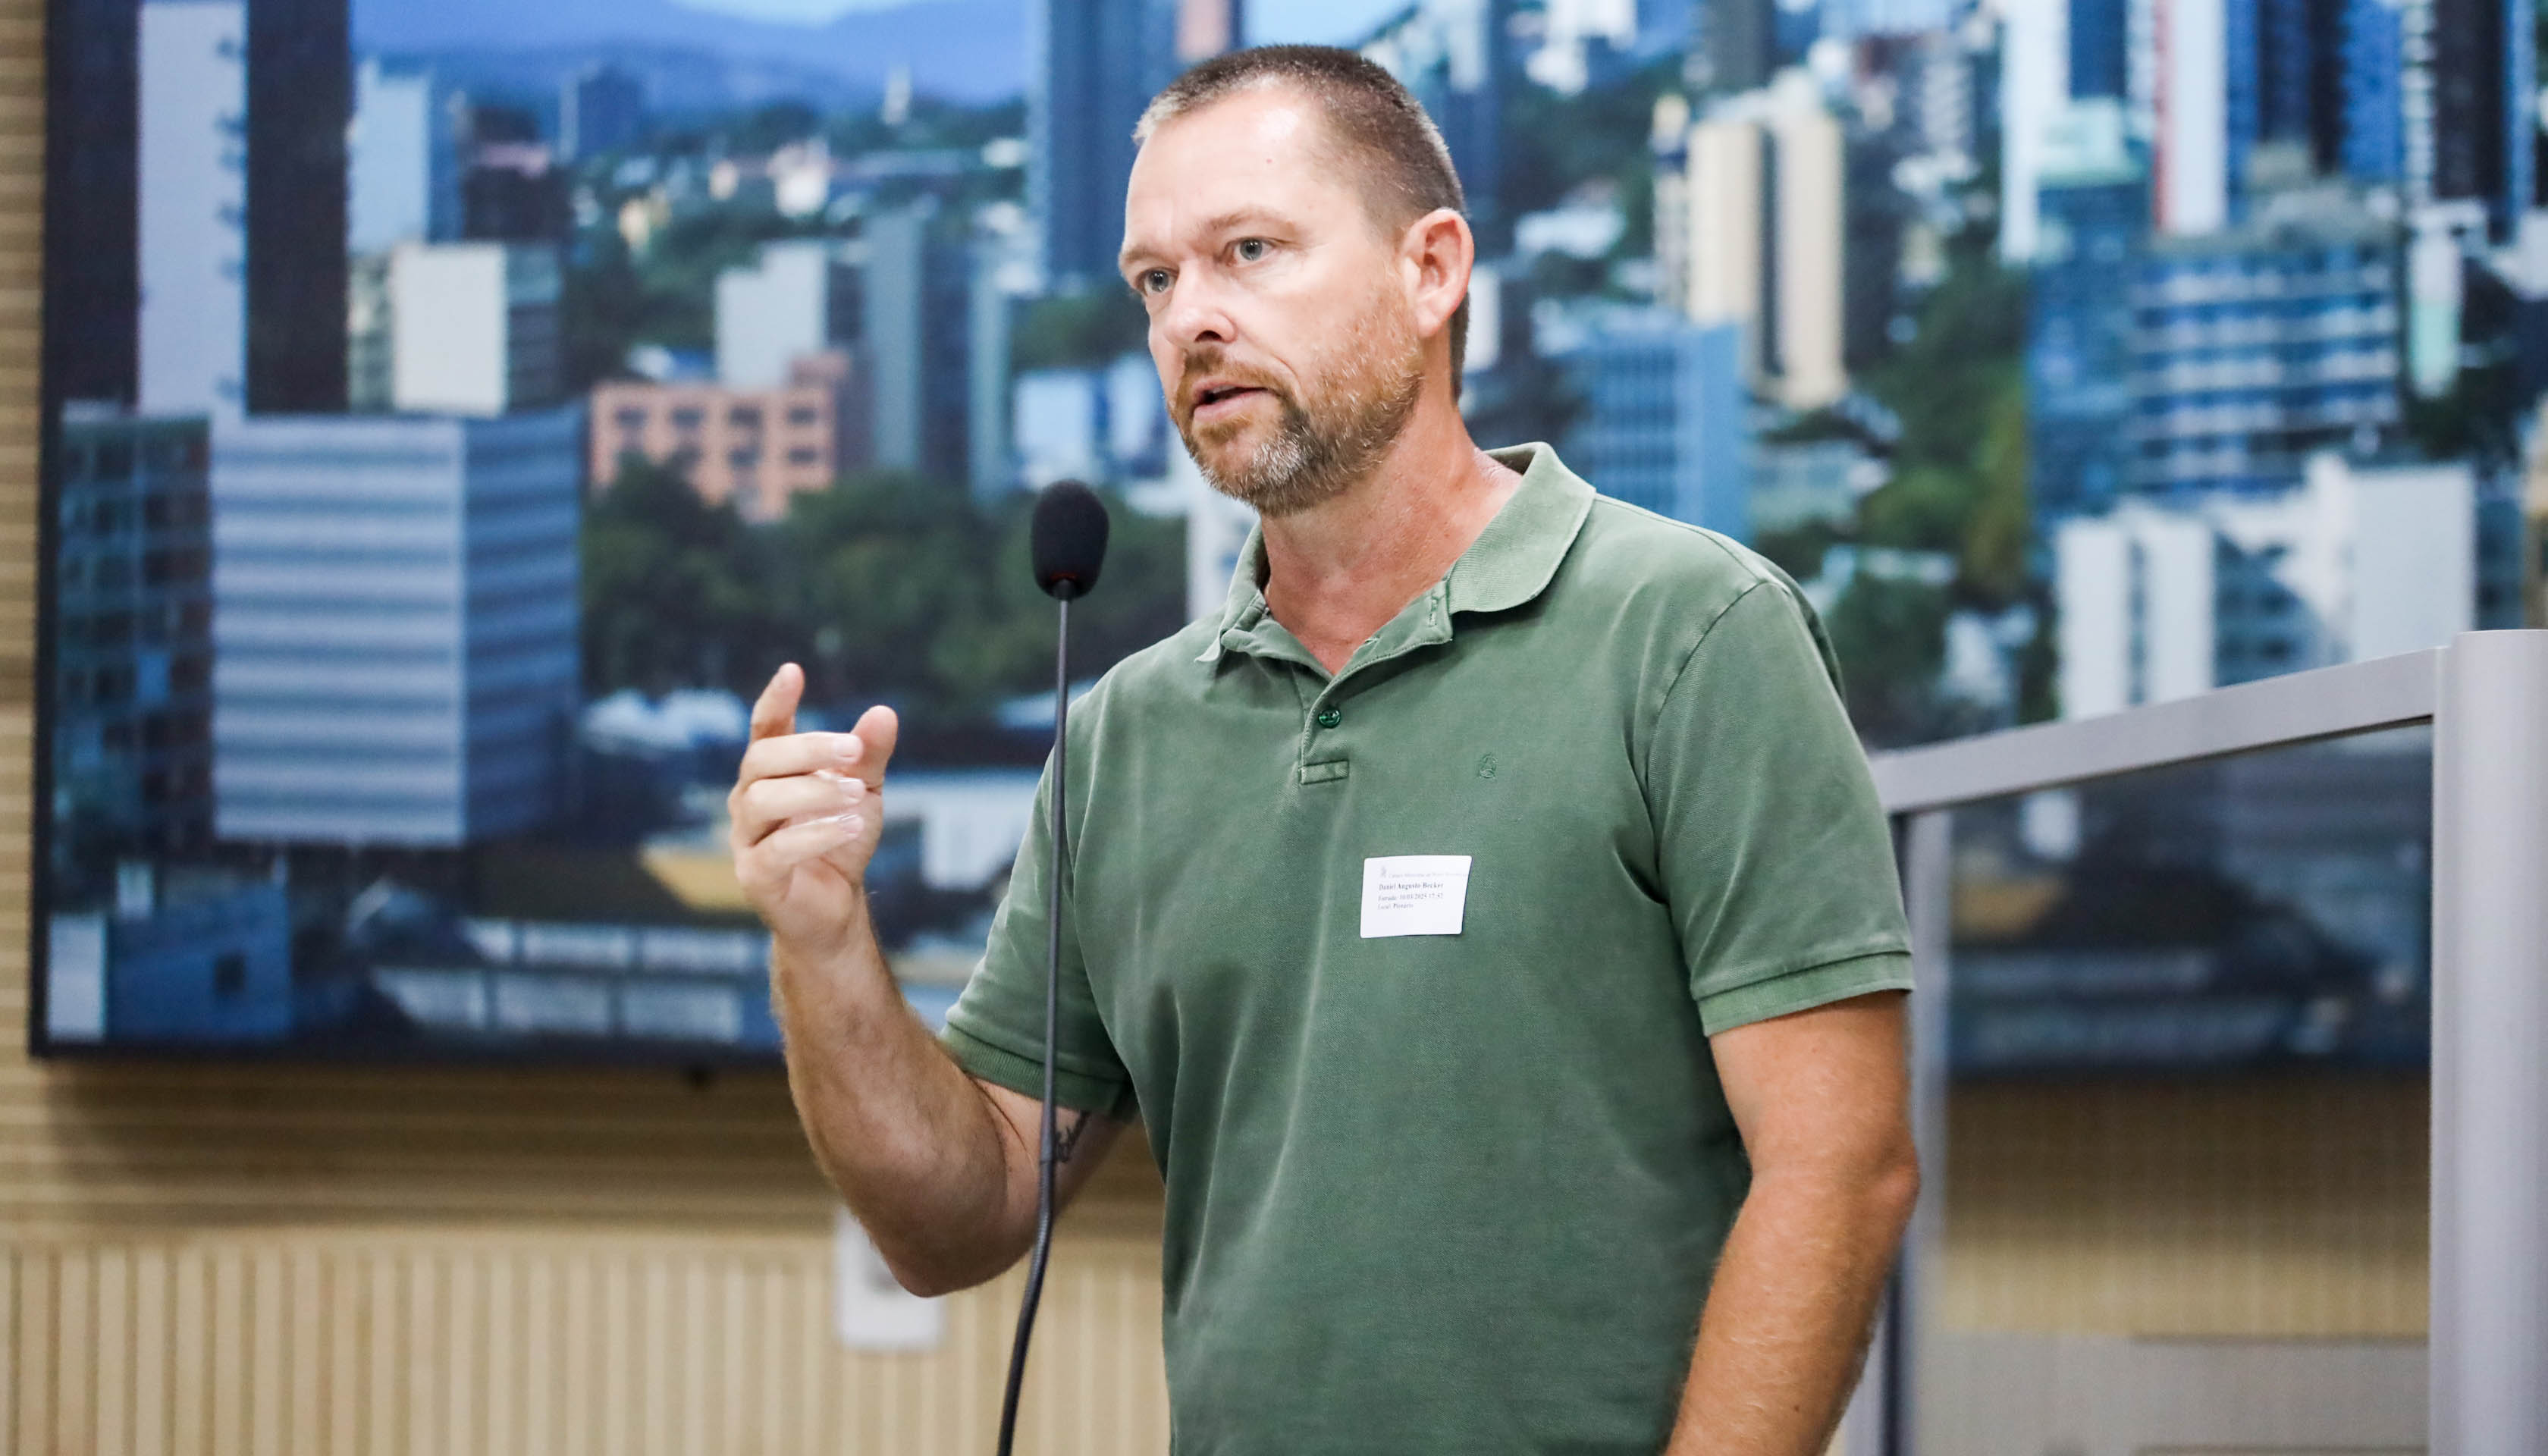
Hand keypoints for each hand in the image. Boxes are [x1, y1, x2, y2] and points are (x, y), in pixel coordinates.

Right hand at [729, 662, 899, 962]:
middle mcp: (749, 800)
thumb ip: (868, 754)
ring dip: (815, 791)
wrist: (835, 907)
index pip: (765, 729)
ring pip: (764, 801)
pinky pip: (777, 848)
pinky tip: (851, 826)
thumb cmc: (841, 839)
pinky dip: (816, 834)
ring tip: (857, 794)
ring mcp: (746, 838)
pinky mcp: (755, 875)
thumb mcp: (863, 791)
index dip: (775, 700)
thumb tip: (884, 712)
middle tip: (854, 750)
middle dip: (808, 749)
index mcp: (772, 773)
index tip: (792, 671)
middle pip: (762, 759)